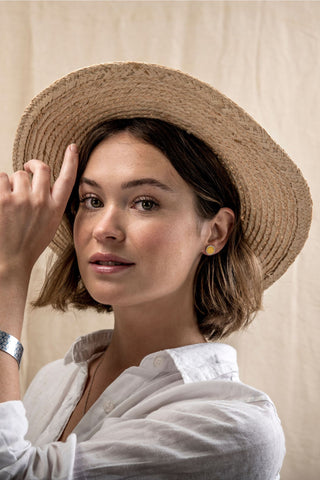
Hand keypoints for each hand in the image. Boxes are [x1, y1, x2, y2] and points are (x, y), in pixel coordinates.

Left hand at [0, 144, 77, 281]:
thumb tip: (38, 187)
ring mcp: (22, 199)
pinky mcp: (2, 199)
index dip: (71, 161)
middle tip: (26, 169)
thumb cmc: (26, 246)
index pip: (67, 180)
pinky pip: (0, 177)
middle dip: (31, 166)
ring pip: (16, 174)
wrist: (9, 262)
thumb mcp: (47, 227)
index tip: (72, 147)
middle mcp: (42, 201)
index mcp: (55, 209)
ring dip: (10, 182)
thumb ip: (47, 206)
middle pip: (41, 169)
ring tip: (7, 201)